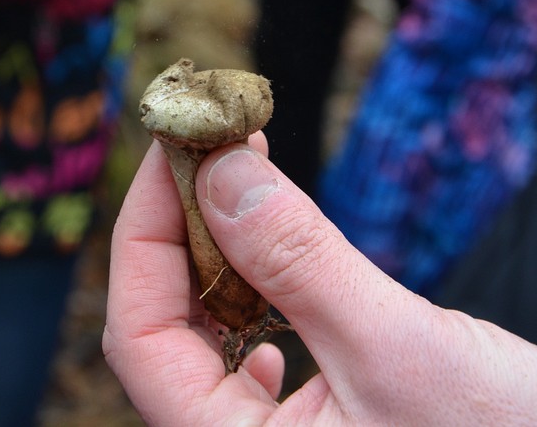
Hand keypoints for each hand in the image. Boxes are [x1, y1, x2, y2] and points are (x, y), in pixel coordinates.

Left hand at [103, 134, 536, 425]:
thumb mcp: (396, 348)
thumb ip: (299, 261)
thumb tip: (218, 171)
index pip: (140, 334)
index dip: (145, 229)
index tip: (178, 146)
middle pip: (167, 323)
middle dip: (184, 222)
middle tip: (215, 137)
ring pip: (209, 325)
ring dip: (221, 243)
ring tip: (245, 171)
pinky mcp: (312, 416)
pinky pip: (255, 335)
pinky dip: (260, 278)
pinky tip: (272, 253)